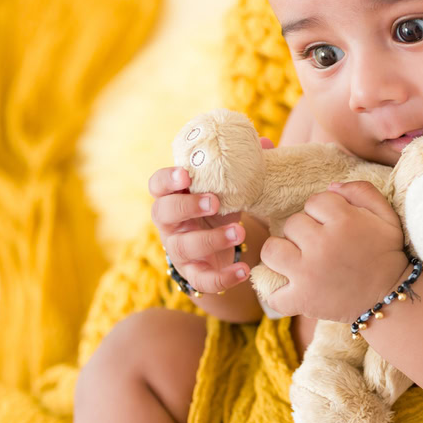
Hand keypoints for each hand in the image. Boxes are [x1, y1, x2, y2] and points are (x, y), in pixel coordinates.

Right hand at [150, 136, 274, 294]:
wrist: (222, 245)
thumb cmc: (221, 207)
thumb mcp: (230, 187)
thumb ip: (244, 167)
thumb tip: (264, 142)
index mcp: (175, 195)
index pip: (158, 184)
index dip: (167, 179)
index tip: (185, 175)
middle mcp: (170, 223)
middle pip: (164, 212)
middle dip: (187, 206)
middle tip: (214, 202)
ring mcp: (178, 249)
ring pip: (184, 246)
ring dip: (211, 239)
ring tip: (239, 232)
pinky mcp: (193, 273)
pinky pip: (202, 280)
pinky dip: (223, 277)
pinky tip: (244, 271)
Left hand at [260, 180, 408, 321]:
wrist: (390, 297)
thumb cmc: (386, 254)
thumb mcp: (386, 216)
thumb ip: (362, 192)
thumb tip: (331, 186)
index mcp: (344, 221)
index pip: (314, 201)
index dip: (323, 212)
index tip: (334, 226)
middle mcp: (322, 244)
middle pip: (292, 224)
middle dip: (305, 232)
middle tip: (321, 246)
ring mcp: (308, 273)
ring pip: (272, 250)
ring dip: (282, 254)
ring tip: (297, 261)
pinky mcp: (302, 299)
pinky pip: (272, 294)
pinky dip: (278, 293)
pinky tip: (292, 289)